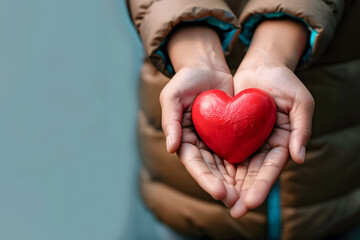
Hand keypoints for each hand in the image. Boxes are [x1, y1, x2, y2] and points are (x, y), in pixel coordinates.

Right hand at [160, 26, 238, 206]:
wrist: (208, 67)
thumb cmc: (187, 80)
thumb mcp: (172, 95)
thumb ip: (170, 121)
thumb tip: (172, 148)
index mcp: (184, 139)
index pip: (194, 164)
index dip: (205, 179)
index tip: (219, 192)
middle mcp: (200, 145)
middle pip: (212, 171)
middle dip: (224, 188)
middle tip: (238, 203)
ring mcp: (216, 141)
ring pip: (226, 167)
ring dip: (236, 183)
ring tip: (249, 198)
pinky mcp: (232, 135)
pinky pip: (239, 152)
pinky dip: (247, 166)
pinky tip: (257, 178)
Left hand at [229, 20, 313, 217]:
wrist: (260, 66)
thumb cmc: (284, 82)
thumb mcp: (301, 102)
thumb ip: (302, 129)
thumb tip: (298, 159)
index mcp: (282, 143)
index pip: (271, 169)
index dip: (261, 186)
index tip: (251, 202)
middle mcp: (263, 146)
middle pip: (252, 174)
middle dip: (243, 192)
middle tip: (233, 210)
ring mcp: (247, 141)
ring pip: (237, 167)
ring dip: (229, 183)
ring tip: (220, 198)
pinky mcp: (232, 133)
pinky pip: (224, 150)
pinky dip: (218, 164)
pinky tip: (210, 176)